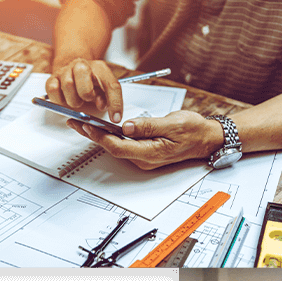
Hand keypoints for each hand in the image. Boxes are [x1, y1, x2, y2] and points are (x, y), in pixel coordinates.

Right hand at [46, 58, 123, 123]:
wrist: (75, 72)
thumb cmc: (92, 83)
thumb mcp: (105, 90)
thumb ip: (108, 99)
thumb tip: (101, 105)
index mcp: (100, 69)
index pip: (111, 85)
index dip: (115, 103)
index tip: (115, 118)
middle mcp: (81, 65)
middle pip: (82, 72)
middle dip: (86, 92)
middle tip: (88, 99)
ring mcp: (65, 70)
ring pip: (67, 83)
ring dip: (74, 99)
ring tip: (78, 101)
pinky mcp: (52, 79)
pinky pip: (53, 89)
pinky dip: (59, 99)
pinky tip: (66, 100)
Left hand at [67, 110, 223, 170]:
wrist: (207, 138)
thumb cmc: (193, 130)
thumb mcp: (172, 123)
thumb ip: (148, 126)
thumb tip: (126, 126)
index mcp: (151, 153)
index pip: (118, 146)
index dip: (99, 135)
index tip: (85, 124)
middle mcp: (145, 159)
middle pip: (113, 148)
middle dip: (92, 134)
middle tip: (74, 121)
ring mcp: (145, 157)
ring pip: (116, 147)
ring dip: (100, 135)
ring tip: (82, 122)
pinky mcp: (145, 152)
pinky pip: (124, 145)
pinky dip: (111, 136)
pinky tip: (102, 127)